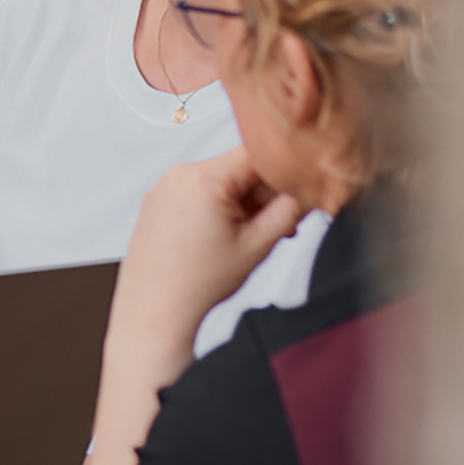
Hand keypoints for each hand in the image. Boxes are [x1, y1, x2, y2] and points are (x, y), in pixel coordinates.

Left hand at [113, 145, 305, 343]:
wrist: (154, 310)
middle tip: (278, 228)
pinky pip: (196, 192)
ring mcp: (164, 186)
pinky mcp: (156, 201)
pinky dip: (214, 208)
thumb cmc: (199, 283)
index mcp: (205, 179)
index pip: (258, 154)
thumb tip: (309, 189)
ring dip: (240, 203)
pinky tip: (218, 239)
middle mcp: (180, 174)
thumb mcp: (258, 245)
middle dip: (262, 195)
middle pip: (238, 167)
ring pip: (219, 181)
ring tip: (243, 239)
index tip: (298, 194)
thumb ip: (290, 210)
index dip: (284, 173)